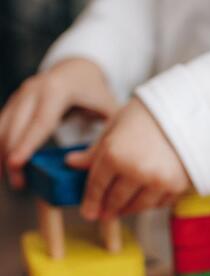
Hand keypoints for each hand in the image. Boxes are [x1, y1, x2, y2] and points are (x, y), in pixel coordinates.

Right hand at [0, 58, 117, 187]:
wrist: (79, 69)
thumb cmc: (96, 92)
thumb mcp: (109, 109)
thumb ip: (104, 134)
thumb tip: (90, 164)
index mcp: (57, 90)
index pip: (40, 121)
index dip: (27, 144)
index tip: (17, 163)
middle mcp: (34, 89)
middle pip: (16, 125)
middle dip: (12, 155)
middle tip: (18, 183)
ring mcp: (21, 94)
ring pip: (3, 125)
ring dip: (3, 152)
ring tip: (13, 179)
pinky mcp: (14, 101)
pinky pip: (2, 124)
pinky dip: (2, 144)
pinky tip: (4, 165)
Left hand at [66, 97, 190, 219]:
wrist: (188, 112)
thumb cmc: (149, 114)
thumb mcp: (115, 126)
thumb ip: (95, 150)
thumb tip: (72, 164)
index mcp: (114, 154)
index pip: (97, 185)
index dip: (90, 201)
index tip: (88, 212)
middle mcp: (135, 171)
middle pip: (116, 200)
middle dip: (107, 209)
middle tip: (103, 214)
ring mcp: (157, 181)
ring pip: (138, 206)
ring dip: (128, 209)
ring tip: (123, 209)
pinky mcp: (176, 186)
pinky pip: (159, 203)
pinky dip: (150, 203)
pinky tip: (145, 198)